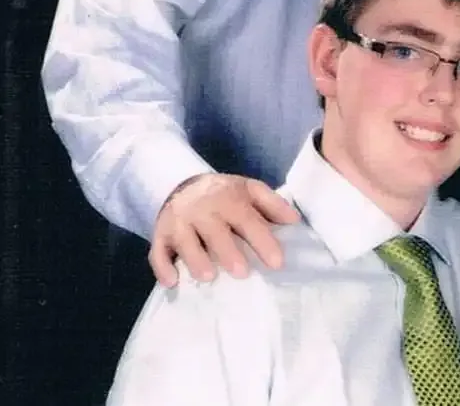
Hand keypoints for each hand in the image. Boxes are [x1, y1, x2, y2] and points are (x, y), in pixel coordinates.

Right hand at [149, 173, 300, 286]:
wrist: (185, 185)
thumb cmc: (225, 195)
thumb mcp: (250, 190)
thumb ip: (272, 204)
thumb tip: (294, 221)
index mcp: (229, 199)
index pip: (248, 220)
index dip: (262, 241)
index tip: (277, 262)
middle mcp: (202, 210)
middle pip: (214, 231)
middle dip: (227, 252)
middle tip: (242, 273)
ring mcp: (179, 222)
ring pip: (184, 242)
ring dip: (195, 259)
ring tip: (209, 277)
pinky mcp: (160, 235)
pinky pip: (157, 252)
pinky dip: (162, 267)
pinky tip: (172, 282)